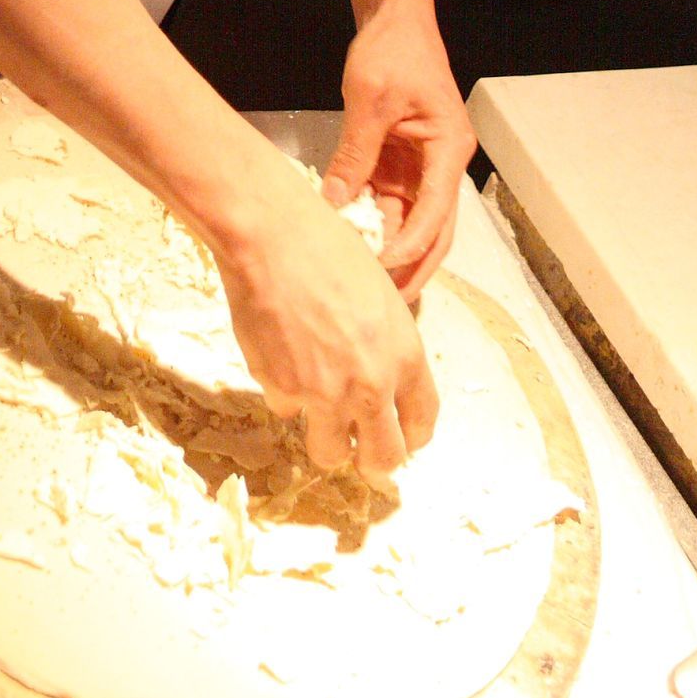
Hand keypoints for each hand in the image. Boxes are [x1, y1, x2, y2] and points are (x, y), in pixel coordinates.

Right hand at [214, 171, 437, 475]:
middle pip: (383, 458)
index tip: (401, 438)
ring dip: (326, 439)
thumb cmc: (331, 250)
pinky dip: (285, 394)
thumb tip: (381, 382)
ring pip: (330, 453)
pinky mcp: (281, 389)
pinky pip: (286, 409)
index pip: (423, 423)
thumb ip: (386, 349)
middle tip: (361, 453)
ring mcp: (324, 394)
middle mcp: (371, 385)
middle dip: (373, 461)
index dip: (411, 437)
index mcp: (405, 357)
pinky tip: (280, 355)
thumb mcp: (382, 298)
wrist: (273, 236)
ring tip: (318, 414)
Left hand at [322, 0, 474, 299]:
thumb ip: (355, 154)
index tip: (385, 269)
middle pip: (434, 229)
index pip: (435, 211)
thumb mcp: (369, 100)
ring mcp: (422, 166)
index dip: (411, 245)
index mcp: (448, 148)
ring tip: (368, 288)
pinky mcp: (401, 163)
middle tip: (385, 304)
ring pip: (412, 223)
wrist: (395, 18)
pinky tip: (354, 249)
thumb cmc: (392, 50)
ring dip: (393, 253)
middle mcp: (442, 164)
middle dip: (413, 267)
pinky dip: (375, 226)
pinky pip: (390, 204)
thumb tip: (334, 204)